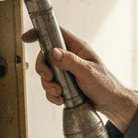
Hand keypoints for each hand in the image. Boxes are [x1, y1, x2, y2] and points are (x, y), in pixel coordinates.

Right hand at [21, 27, 137, 132]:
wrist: (111, 104)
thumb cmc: (105, 84)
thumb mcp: (88, 72)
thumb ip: (70, 62)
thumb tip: (53, 51)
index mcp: (77, 48)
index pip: (55, 33)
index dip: (39, 33)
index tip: (26, 38)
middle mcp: (70, 57)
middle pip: (45, 56)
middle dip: (43, 69)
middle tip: (49, 78)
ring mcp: (66, 71)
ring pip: (46, 74)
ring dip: (48, 85)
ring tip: (59, 93)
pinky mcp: (65, 85)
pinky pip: (51, 87)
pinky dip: (52, 95)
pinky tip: (61, 100)